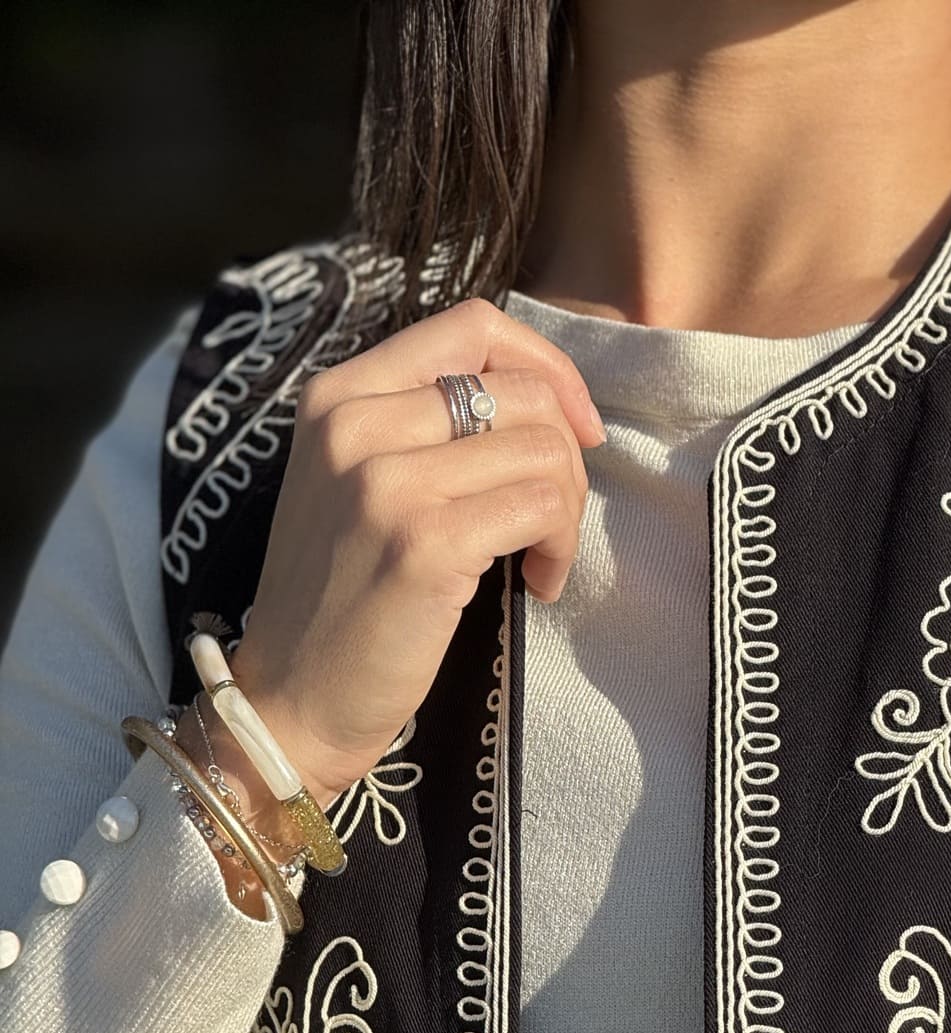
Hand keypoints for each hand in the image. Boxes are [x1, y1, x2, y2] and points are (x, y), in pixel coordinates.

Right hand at [223, 296, 605, 804]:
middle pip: (523, 390)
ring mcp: (387, 481)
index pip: (472, 326)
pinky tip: (536, 584)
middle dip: (567, 457)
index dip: (545, 366)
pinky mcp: (425, 542)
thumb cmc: (341, 602)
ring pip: (544, 449)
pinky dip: (559, 548)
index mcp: (338, 395)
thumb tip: (544, 402)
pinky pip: (542, 508)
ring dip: (567, 510)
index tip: (573, 426)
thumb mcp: (358, 485)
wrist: (291, 702)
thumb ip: (424, 429)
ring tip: (541, 560)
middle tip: (551, 521)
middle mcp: (356, 423)